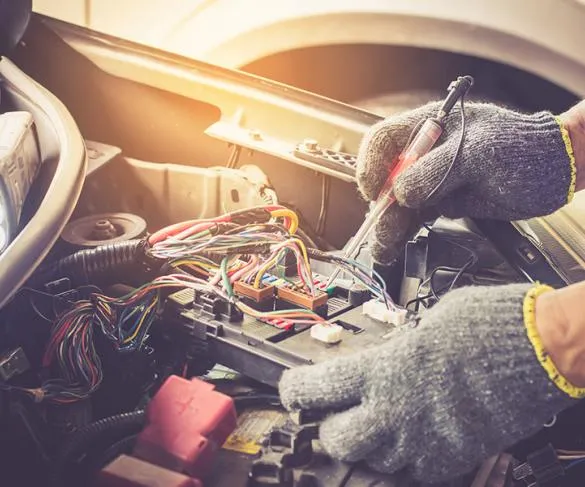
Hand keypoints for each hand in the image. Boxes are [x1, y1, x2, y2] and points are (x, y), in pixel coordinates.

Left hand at [279, 284, 576, 482]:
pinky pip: (411, 472)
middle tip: (337, 414)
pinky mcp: (449, 459)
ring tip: (378, 425)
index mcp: (382, 369)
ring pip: (372, 461)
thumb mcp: (424, 327)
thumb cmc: (482, 327)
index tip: (293, 390)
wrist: (536, 352)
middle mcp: (394, 410)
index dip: (296, 391)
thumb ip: (396, 349)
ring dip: (367, 445)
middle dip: (329, 429)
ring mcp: (421, 441)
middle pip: (336, 440)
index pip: (316, 388)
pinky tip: (411, 438)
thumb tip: (385, 358)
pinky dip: (402, 459)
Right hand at [357, 101, 579, 263]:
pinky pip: (413, 217)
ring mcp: (431, 179)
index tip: (374, 190)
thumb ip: (435, 172)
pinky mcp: (441, 201)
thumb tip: (401, 194)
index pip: (384, 141)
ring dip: (388, 225)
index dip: (372, 164)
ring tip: (384, 247)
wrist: (551, 173)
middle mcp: (424, 154)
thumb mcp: (478, 154)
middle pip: (385, 177)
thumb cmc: (522, 148)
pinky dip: (403, 231)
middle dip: (380, 205)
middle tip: (380, 229)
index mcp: (429, 128)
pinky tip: (393, 245)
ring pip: (397, 203)